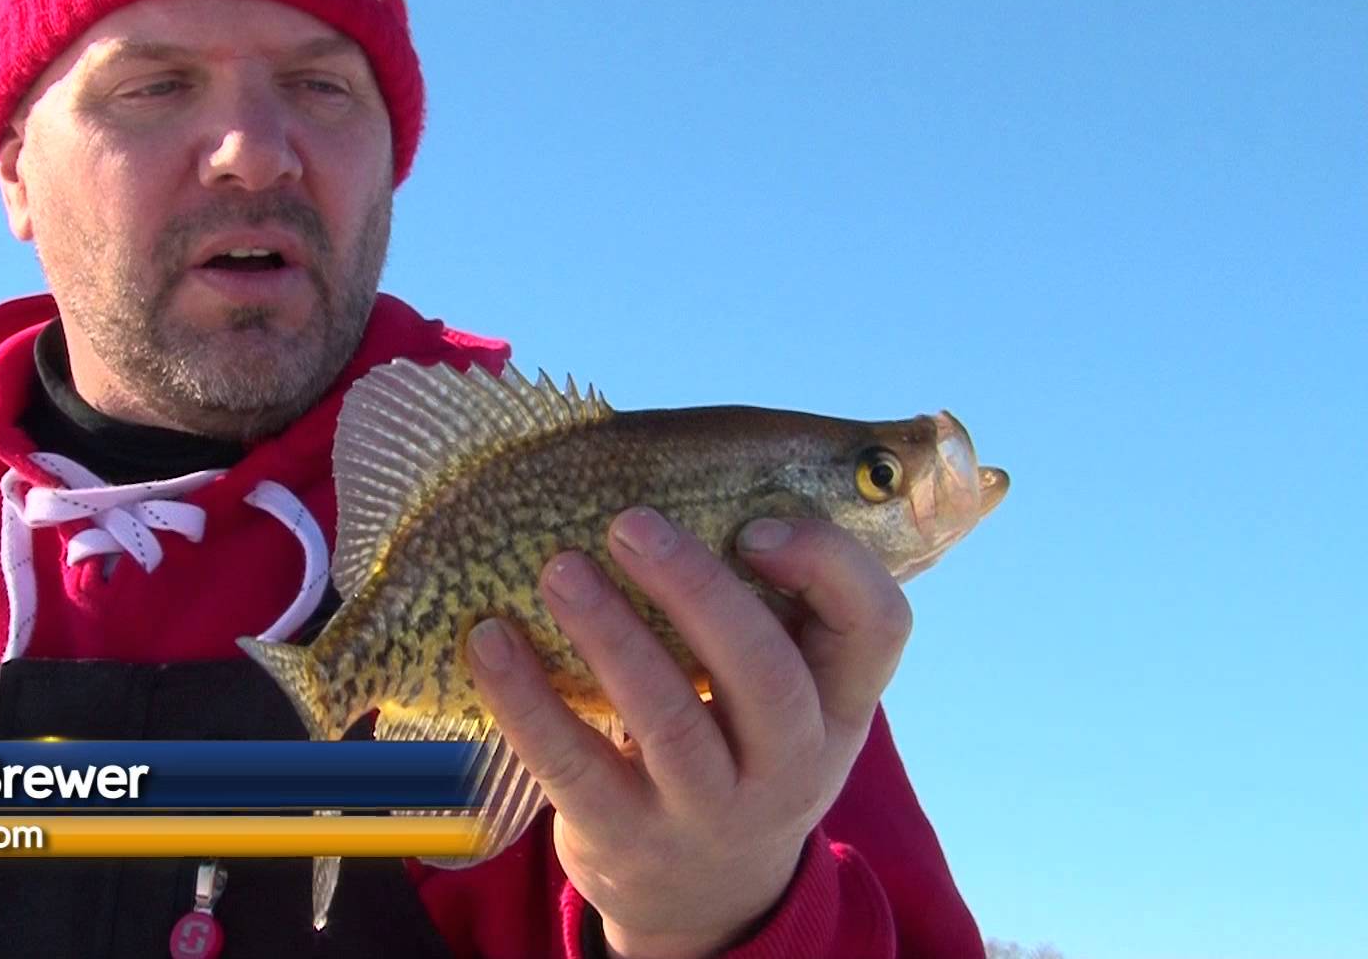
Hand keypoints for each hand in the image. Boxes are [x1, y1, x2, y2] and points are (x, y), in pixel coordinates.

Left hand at [465, 509, 912, 958]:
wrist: (706, 897)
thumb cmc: (736, 751)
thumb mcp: (782, 700)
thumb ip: (765, 611)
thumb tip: (676, 470)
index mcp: (839, 706)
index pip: (877, 625)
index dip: (827, 563)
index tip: (752, 524)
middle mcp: (790, 765)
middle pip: (765, 673)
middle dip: (697, 589)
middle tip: (631, 522)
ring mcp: (709, 810)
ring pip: (666, 719)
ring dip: (608, 634)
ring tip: (558, 569)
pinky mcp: (626, 837)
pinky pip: (572, 764)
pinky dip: (526, 698)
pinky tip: (490, 640)